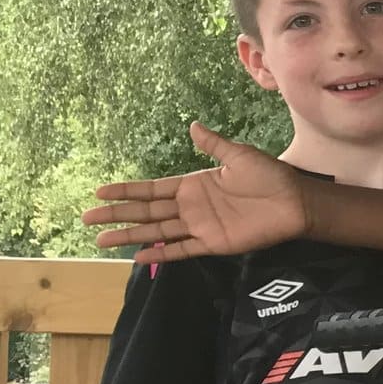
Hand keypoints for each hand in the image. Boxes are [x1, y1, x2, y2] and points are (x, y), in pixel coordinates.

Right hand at [83, 123, 307, 261]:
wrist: (295, 202)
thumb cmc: (270, 176)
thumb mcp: (239, 155)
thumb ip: (213, 144)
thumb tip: (192, 125)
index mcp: (194, 184)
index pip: (152, 189)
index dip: (126, 191)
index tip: (99, 192)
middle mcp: (191, 207)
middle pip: (146, 211)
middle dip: (117, 215)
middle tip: (87, 219)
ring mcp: (200, 226)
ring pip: (157, 232)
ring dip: (130, 236)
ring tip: (101, 241)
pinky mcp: (213, 243)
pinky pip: (182, 250)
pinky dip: (161, 254)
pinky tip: (138, 258)